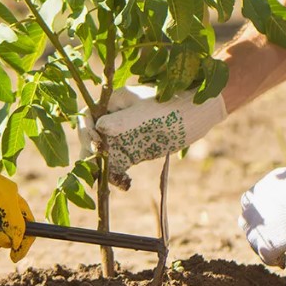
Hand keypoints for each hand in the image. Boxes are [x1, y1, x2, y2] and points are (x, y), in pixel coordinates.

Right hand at [87, 85, 226, 186]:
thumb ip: (121, 121)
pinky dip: (117, 175)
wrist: (199, 115)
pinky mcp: (134, 150)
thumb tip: (98, 127)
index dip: (86, 130)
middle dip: (91, 154)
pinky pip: (118, 164)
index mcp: (116, 101)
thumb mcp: (146, 115)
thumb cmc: (173, 107)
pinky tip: (126, 184)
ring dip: (102, 169)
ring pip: (103, 154)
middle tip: (96, 169)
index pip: (89, 115)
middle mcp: (116, 118)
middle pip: (92, 137)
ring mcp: (125, 135)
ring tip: (109, 181)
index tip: (95, 143)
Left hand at [238, 158, 285, 267]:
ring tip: (278, 254)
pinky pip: (266, 256)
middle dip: (260, 231)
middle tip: (274, 239)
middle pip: (248, 223)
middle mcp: (257, 205)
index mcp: (264, 187)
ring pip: (254, 241)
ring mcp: (263, 224)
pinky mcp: (272, 242)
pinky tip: (283, 262)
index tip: (272, 221)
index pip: (250, 205)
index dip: (260, 215)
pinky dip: (274, 261)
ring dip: (264, 247)